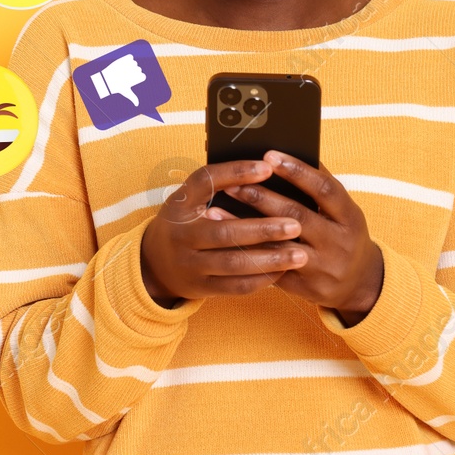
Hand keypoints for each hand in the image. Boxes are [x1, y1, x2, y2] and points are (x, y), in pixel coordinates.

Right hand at [139, 160, 307, 305]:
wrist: (155, 263)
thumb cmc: (186, 222)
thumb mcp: (190, 200)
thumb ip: (219, 187)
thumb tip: (267, 168)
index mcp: (180, 203)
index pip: (205, 181)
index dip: (235, 172)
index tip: (267, 167)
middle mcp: (181, 234)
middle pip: (224, 232)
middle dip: (263, 229)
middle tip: (296, 225)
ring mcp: (189, 264)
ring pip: (233, 263)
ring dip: (269, 259)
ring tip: (300, 254)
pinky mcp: (201, 287)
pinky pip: (235, 286)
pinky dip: (261, 279)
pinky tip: (283, 271)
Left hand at [215, 150, 383, 325]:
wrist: (360, 284)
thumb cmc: (343, 235)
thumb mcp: (344, 212)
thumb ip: (320, 188)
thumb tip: (288, 155)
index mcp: (350, 217)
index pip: (324, 189)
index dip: (297, 171)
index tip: (269, 156)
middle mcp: (338, 243)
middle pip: (296, 216)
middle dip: (261, 198)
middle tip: (233, 183)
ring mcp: (321, 267)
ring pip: (278, 246)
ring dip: (244, 227)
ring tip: (216, 211)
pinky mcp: (304, 287)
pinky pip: (271, 270)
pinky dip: (247, 253)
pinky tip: (224, 241)